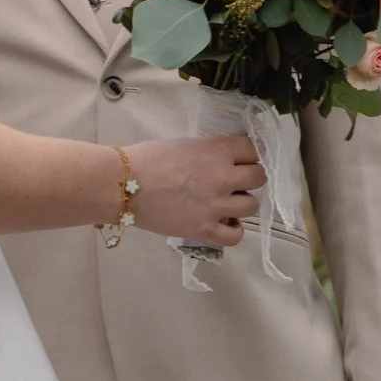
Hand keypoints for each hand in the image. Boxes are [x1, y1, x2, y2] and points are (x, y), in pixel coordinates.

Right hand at [123, 129, 263, 245]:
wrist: (122, 184)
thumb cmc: (146, 159)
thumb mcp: (184, 144)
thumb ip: (208, 152)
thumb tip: (220, 162)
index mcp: (217, 150)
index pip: (253, 149)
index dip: (246, 155)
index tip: (238, 159)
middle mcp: (223, 176)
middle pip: (259, 177)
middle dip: (248, 178)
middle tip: (233, 181)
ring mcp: (216, 205)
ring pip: (252, 205)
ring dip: (242, 203)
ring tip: (226, 203)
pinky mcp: (204, 230)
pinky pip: (236, 236)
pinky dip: (233, 229)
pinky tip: (223, 223)